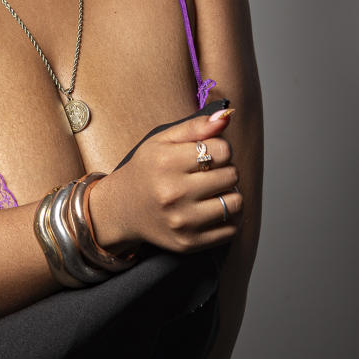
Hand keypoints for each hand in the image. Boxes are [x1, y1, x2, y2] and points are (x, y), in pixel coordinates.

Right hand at [88, 108, 241, 255]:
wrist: (122, 209)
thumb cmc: (147, 171)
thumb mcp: (162, 141)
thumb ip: (196, 126)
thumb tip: (227, 116)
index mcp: (166, 162)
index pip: (222, 149)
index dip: (220, 149)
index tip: (206, 155)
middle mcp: (172, 193)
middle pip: (231, 175)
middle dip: (224, 171)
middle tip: (207, 174)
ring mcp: (181, 221)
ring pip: (235, 203)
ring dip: (229, 195)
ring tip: (213, 192)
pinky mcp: (188, 242)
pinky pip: (231, 229)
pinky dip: (228, 219)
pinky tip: (211, 211)